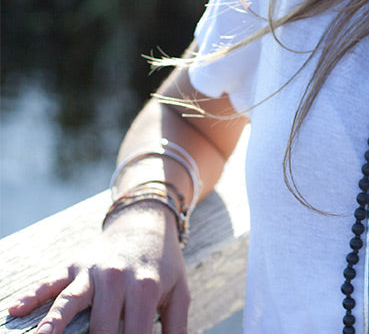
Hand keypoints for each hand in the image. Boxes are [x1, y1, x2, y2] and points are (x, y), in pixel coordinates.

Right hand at [7, 202, 189, 333]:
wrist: (146, 220)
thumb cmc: (164, 263)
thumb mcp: (179, 292)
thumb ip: (177, 328)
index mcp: (145, 287)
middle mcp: (116, 279)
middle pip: (99, 329)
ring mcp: (91, 272)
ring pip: (69, 302)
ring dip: (55, 324)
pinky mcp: (73, 266)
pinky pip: (50, 282)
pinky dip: (33, 295)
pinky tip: (16, 309)